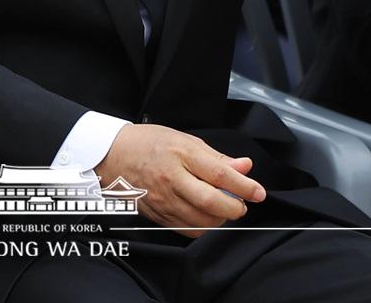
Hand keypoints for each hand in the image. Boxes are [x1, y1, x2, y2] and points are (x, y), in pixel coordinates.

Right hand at [95, 124, 263, 237]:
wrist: (112, 155)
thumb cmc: (149, 143)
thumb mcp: (184, 140)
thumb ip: (217, 157)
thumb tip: (244, 167)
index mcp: (181, 154)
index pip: (220, 175)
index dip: (244, 186)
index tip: (259, 193)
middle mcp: (172, 179)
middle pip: (211, 202)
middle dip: (233, 208)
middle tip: (241, 205)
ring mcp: (163, 200)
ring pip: (200, 221)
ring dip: (219, 219)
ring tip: (223, 209)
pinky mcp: (157, 215)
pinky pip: (187, 230)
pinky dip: (202, 228)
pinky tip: (205, 217)